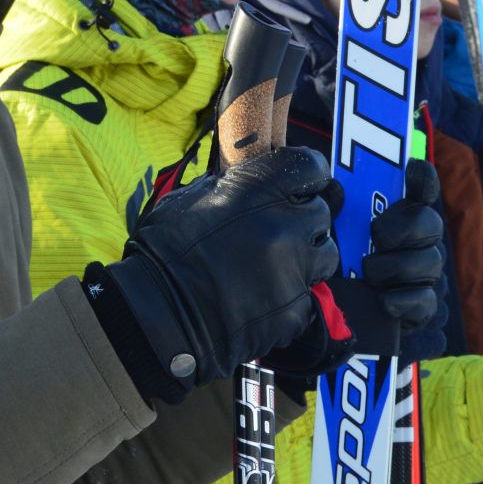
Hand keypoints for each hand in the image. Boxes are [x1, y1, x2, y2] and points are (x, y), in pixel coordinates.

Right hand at [88, 148, 338, 402]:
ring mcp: (293, 269)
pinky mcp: (294, 309)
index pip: (311, 167)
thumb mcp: (191, 200)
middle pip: (321, 213)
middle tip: (279, 232)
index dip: (308, 176)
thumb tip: (251, 185)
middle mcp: (284, 226)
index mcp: (258, 190)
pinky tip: (263, 299)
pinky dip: (290, 297)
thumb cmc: (164, 252)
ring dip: (307, 257)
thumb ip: (232, 188)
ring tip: (278, 266)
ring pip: (325, 254)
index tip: (300, 186)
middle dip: (303, 220)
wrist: (157, 317)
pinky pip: (307, 297)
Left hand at [269, 160, 448, 379]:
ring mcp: (422, 275)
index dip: (423, 178)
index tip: (413, 168)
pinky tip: (383, 300)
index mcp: (398, 217)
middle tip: (376, 234)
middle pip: (431, 224)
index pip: (422, 191)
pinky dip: (404, 299)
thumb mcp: (329, 236)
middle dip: (406, 226)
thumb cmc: (332, 267)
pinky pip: (425, 301)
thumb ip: (333, 211)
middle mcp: (417, 242)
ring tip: (369, 273)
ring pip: (430, 262)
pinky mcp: (420, 308)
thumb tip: (333, 187)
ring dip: (396, 266)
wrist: (329, 318)